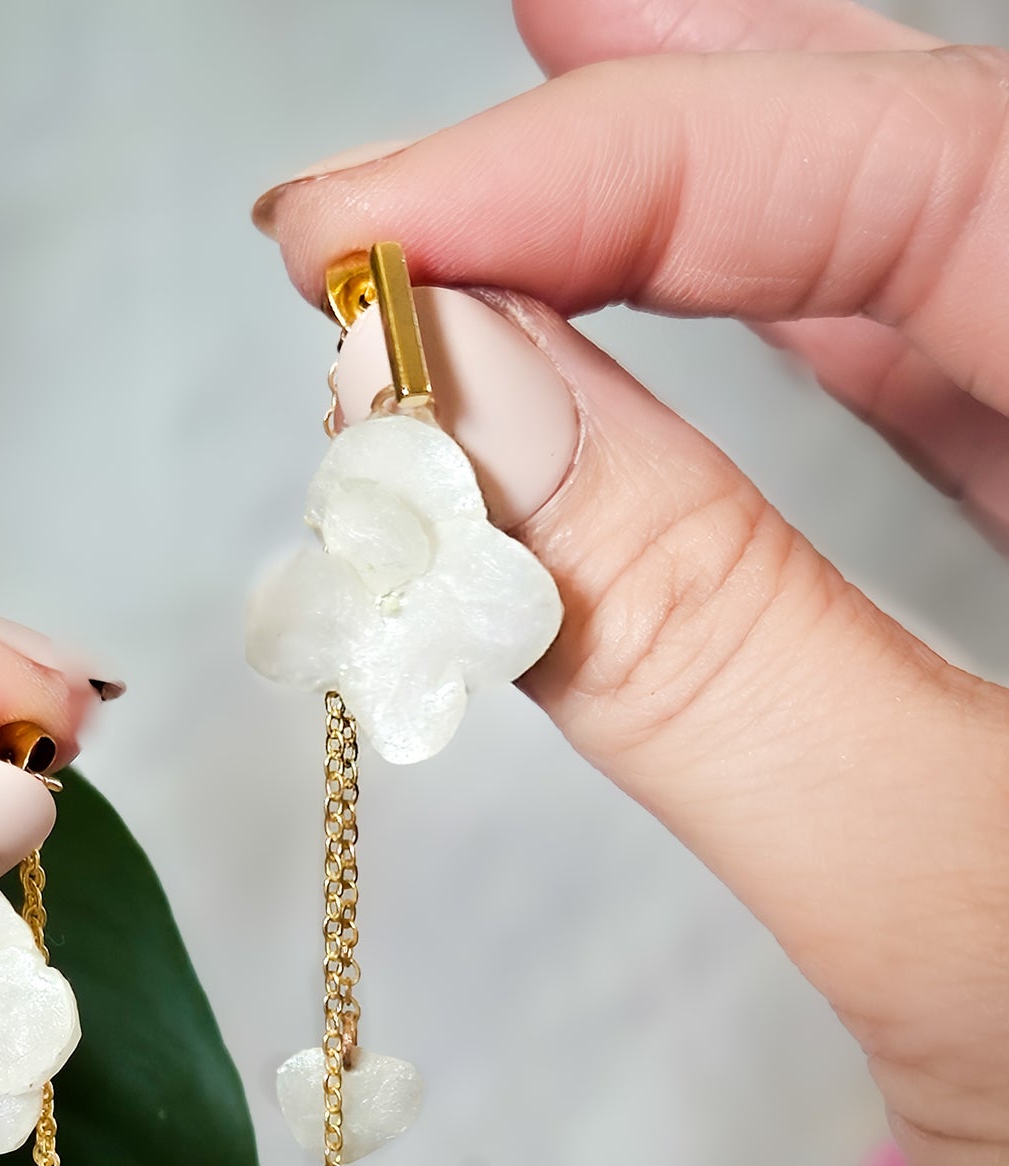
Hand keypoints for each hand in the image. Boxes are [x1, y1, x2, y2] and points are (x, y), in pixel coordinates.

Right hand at [255, 4, 1008, 1165]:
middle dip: (715, 113)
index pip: (969, 184)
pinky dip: (796, 391)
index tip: (373, 232)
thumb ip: (696, 643)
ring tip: (541, 158)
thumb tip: (440, 406)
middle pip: (988, 184)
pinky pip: (970, 447)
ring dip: (748, 220)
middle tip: (480, 79)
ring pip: (972, 302)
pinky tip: (670, 336)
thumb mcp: (945, 926)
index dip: (649, 164)